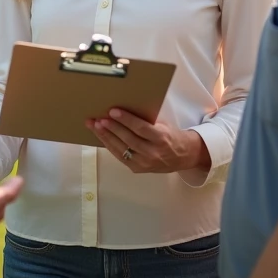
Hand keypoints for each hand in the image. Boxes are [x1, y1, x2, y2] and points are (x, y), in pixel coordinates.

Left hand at [86, 108, 210, 173]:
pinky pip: (120, 157)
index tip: (112, 111)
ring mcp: (145, 163)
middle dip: (112, 128)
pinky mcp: (138, 169)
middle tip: (98, 119)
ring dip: (106, 137)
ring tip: (95, 126)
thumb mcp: (163, 124)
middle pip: (128, 139)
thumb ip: (146, 120)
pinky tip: (102, 137)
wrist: (183, 156)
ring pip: (121, 149)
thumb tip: (124, 108)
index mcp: (161, 138)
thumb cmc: (170, 135)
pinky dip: (110, 146)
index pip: (141, 128)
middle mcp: (153, 152)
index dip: (126, 120)